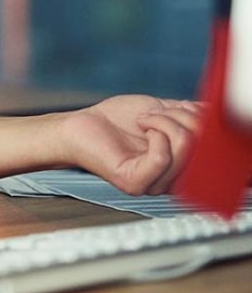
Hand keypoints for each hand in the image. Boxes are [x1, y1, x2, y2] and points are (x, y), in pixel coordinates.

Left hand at [56, 95, 200, 195]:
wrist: (80, 125)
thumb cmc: (117, 120)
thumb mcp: (162, 113)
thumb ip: (188, 116)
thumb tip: (211, 113)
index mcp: (181, 167)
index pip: (211, 150)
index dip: (204, 122)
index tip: (182, 107)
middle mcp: (171, 181)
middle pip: (200, 147)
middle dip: (182, 117)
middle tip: (156, 112)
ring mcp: (154, 185)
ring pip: (184, 148)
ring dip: (165, 121)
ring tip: (145, 119)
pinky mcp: (135, 183)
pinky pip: (161, 157)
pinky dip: (156, 132)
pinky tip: (142, 128)